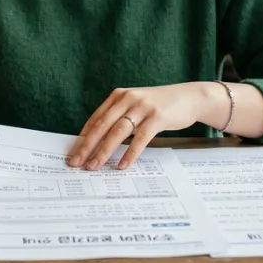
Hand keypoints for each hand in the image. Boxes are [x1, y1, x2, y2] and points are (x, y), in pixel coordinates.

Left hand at [68, 83, 218, 170]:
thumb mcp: (136, 105)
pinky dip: (130, 153)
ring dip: (104, 151)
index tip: (73, 153)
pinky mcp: (158, 116)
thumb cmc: (159, 105)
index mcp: (119, 96)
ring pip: (118, 132)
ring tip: (94, 166)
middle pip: (103, 125)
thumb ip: (120, 117)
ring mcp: (143, 107)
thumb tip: (98, 140)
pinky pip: (140, 138)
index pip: (96, 119)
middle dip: (87, 146)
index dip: (83, 137)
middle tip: (76, 162)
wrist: (189, 97)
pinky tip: (122, 165)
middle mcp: (128, 98)